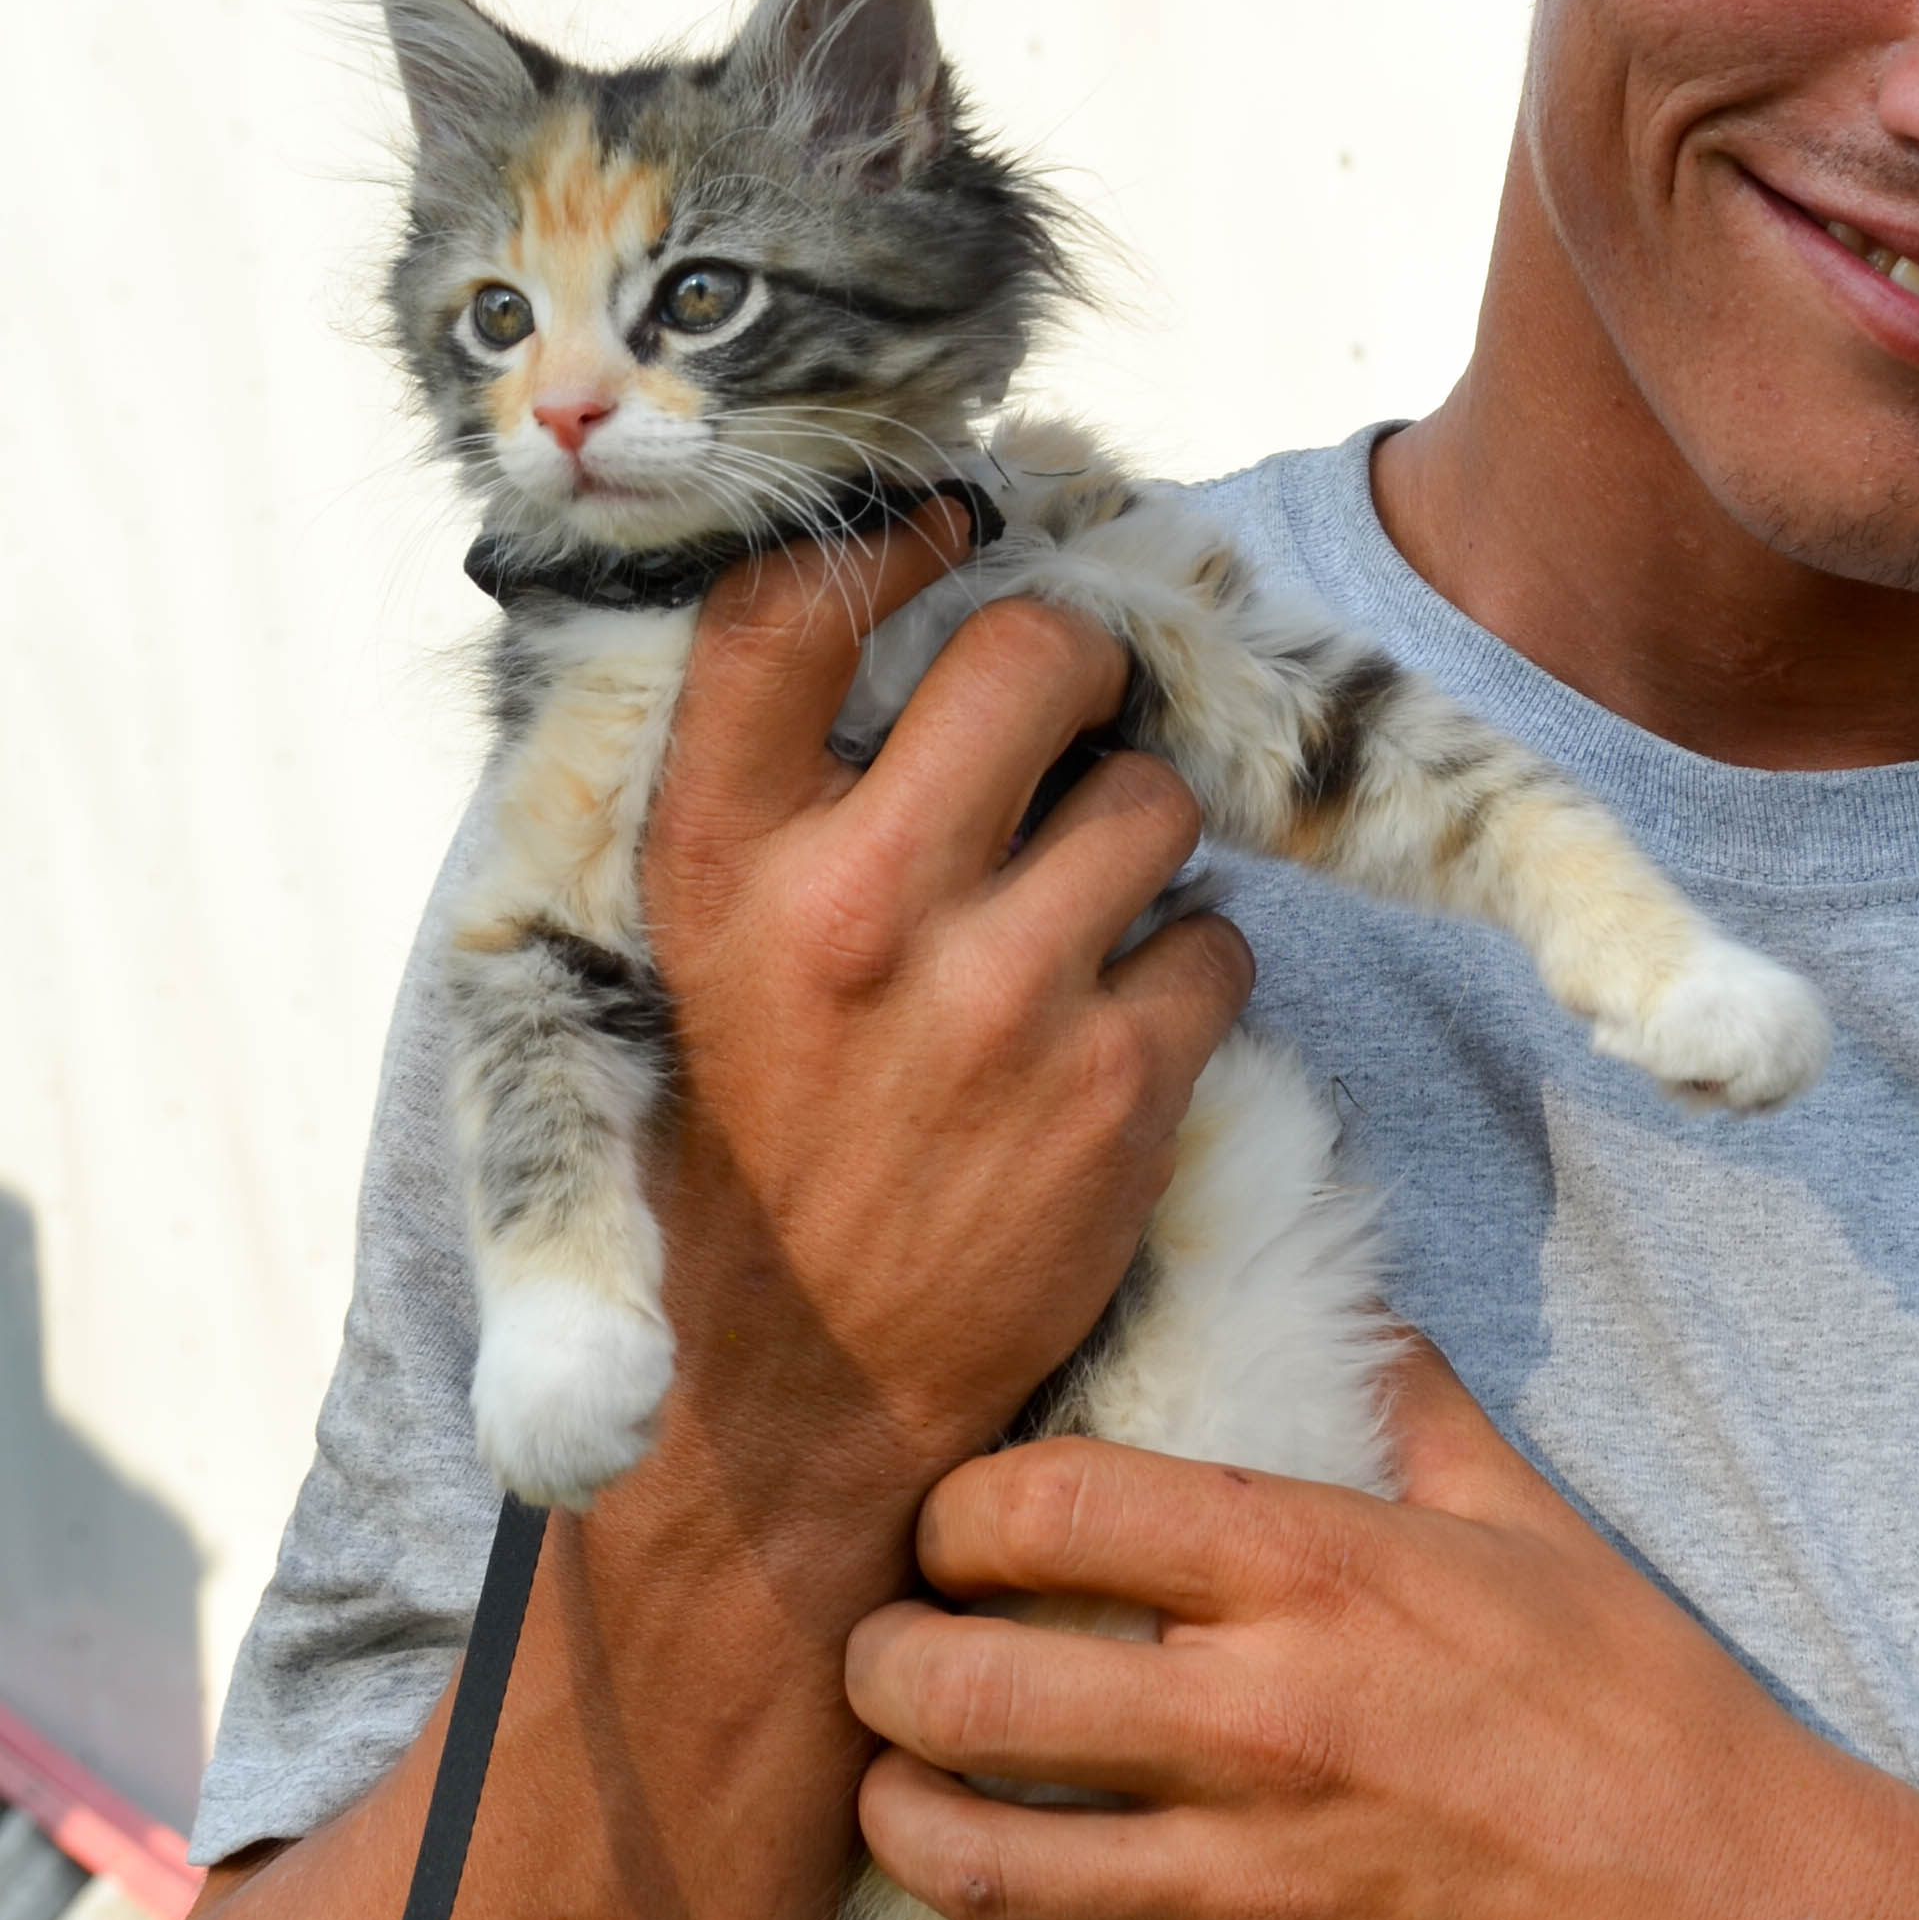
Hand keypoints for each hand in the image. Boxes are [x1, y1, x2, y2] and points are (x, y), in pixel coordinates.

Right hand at [635, 510, 1254, 1553]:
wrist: (787, 1399)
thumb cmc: (748, 1146)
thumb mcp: (698, 953)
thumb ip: (779, 796)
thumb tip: (907, 611)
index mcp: (719, 861)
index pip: (795, 612)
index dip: (890, 535)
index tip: (944, 520)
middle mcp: (856, 908)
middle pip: (1039, 660)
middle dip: (1075, 674)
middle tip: (1064, 722)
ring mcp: (999, 998)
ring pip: (1154, 802)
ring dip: (1135, 844)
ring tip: (1070, 921)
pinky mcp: (1118, 1089)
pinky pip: (1219, 948)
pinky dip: (1185, 980)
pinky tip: (1108, 1035)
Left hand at [844, 1342, 1891, 1919]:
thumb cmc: (1645, 1714)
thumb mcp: (1535, 1525)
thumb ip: (1412, 1410)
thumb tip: (1348, 1306)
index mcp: (1320, 1574)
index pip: (1045, 1506)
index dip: (955, 1509)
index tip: (957, 1524)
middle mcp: (1261, 1722)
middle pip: (960, 1686)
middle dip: (882, 1663)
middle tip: (885, 1652)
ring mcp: (1252, 1877)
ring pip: (978, 1860)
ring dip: (908, 1818)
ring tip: (906, 1783)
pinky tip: (1042, 1896)